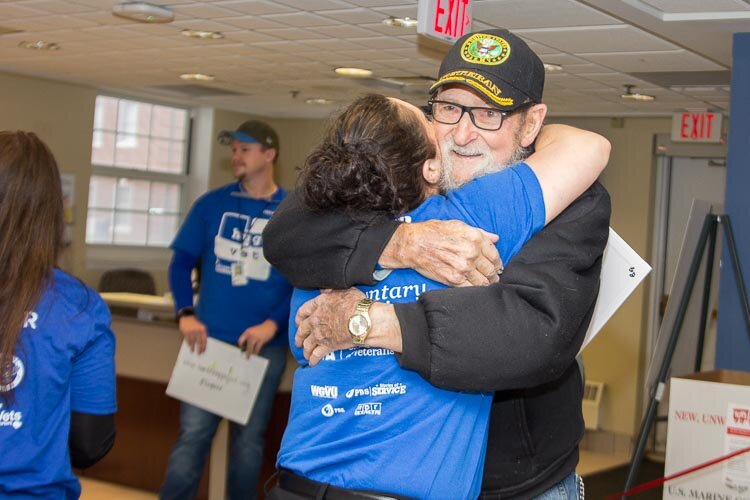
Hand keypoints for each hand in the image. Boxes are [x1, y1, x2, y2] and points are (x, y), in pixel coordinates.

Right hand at [178, 315, 207, 353]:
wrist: (187, 317)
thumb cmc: (195, 323)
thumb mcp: (201, 327)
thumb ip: (203, 334)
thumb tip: (204, 344)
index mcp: (203, 329)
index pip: (204, 340)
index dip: (204, 346)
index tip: (203, 351)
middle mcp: (197, 331)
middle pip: (199, 342)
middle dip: (199, 349)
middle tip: (199, 353)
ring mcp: (191, 331)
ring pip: (193, 342)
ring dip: (192, 347)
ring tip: (192, 351)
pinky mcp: (186, 332)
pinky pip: (188, 340)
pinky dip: (189, 344)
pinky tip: (189, 346)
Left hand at [238, 319, 277, 356]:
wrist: (269, 325)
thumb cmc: (261, 329)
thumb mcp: (252, 330)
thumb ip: (248, 336)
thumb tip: (245, 346)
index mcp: (247, 332)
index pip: (240, 340)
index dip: (240, 346)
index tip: (241, 350)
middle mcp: (250, 335)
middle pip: (245, 346)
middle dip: (245, 352)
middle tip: (245, 356)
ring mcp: (256, 337)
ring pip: (250, 348)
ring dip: (249, 353)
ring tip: (249, 357)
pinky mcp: (261, 340)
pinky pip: (257, 348)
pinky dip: (256, 352)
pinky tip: (255, 354)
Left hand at [296, 288, 364, 365]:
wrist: (363, 320)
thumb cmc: (357, 304)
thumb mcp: (344, 291)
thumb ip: (331, 290)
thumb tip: (324, 289)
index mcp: (319, 304)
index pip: (303, 311)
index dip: (299, 318)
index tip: (298, 322)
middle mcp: (316, 319)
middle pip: (302, 329)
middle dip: (299, 336)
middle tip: (298, 341)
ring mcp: (320, 334)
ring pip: (307, 343)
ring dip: (305, 349)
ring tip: (305, 354)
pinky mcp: (327, 346)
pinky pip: (316, 354)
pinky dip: (313, 359)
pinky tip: (312, 363)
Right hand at [379, 220, 502, 286]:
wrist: (414, 244)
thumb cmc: (434, 232)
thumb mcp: (458, 225)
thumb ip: (480, 233)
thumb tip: (495, 239)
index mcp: (475, 238)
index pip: (495, 256)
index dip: (497, 263)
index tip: (496, 267)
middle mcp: (471, 253)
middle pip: (491, 270)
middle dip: (493, 275)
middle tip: (492, 277)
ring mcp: (463, 268)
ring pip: (483, 282)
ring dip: (485, 283)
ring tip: (484, 283)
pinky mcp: (454, 280)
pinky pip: (471, 288)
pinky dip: (474, 288)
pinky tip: (473, 286)